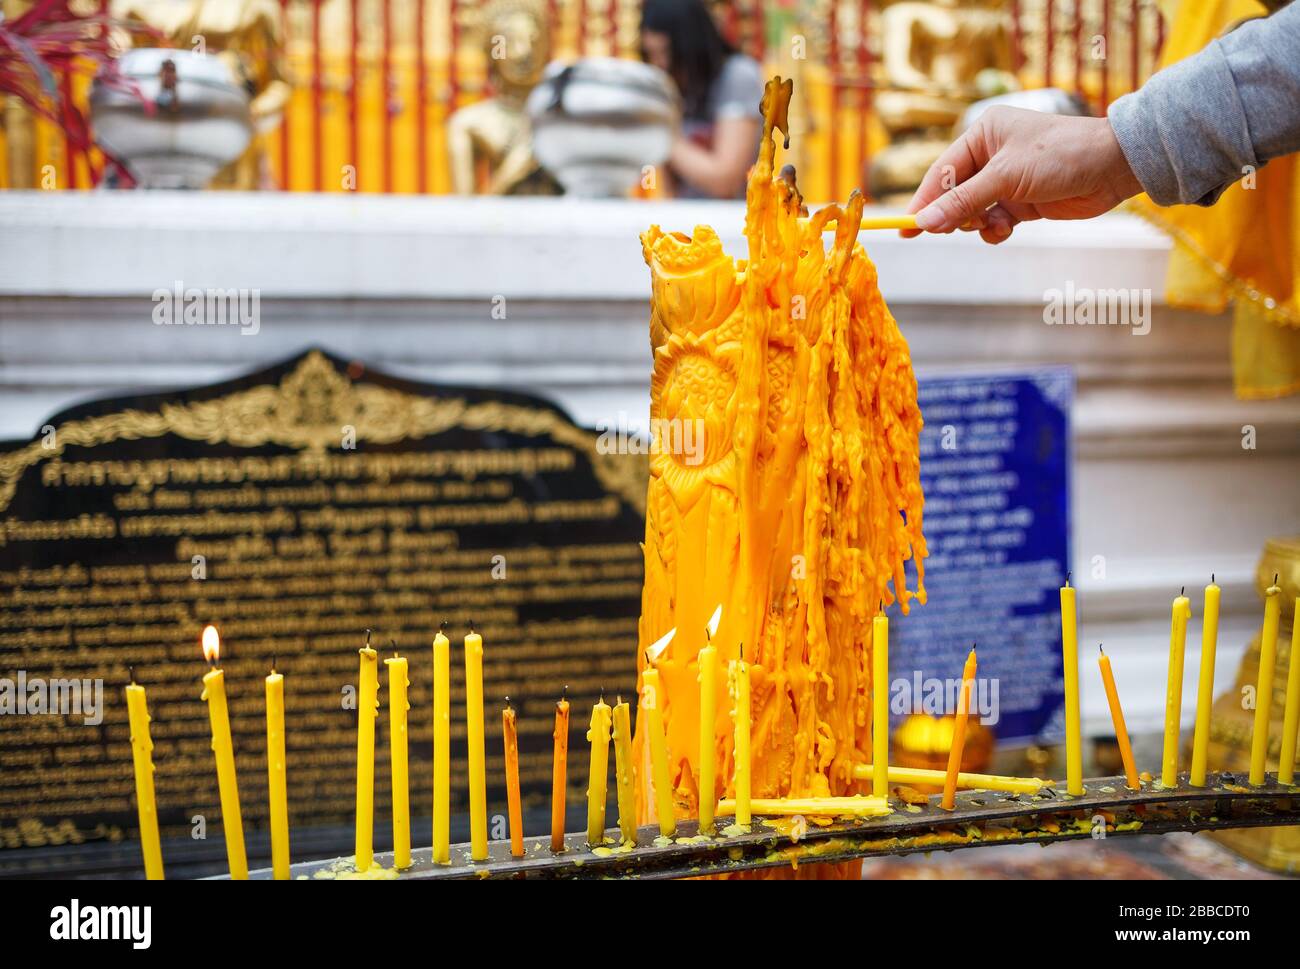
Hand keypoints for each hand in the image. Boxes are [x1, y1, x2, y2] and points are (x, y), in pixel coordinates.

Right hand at [903, 107, 1143, 243]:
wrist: (1113, 167)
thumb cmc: (1060, 156)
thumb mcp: (1006, 177)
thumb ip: (963, 202)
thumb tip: (924, 224)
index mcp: (982, 135)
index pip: (940, 172)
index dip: (922, 202)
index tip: (904, 228)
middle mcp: (990, 156)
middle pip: (952, 195)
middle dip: (955, 215)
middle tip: (959, 227)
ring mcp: (1005, 181)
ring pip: (971, 213)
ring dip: (977, 224)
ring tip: (995, 224)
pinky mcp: (1020, 202)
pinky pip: (992, 223)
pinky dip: (994, 231)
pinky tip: (1007, 230)